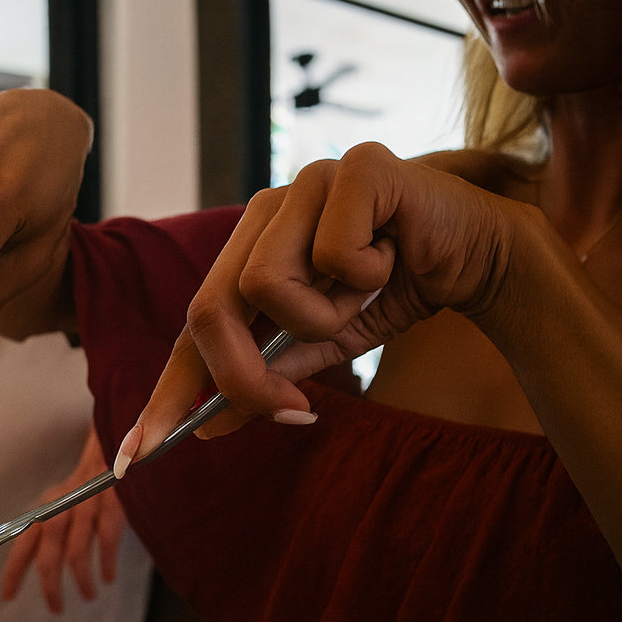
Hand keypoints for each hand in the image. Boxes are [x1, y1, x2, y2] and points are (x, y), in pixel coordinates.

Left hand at [1, 431, 125, 613]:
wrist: (116, 448)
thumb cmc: (86, 487)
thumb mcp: (61, 505)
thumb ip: (49, 531)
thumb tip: (41, 569)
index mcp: (44, 509)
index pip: (22, 544)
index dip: (13, 572)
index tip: (8, 597)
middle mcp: (60, 507)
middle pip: (48, 556)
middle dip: (50, 587)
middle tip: (56, 609)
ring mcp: (87, 505)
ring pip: (77, 553)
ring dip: (82, 581)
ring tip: (87, 596)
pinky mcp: (113, 504)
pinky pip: (107, 541)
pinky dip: (107, 564)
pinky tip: (108, 577)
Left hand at [116, 142, 518, 472]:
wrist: (482, 255)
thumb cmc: (394, 292)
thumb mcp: (320, 346)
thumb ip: (265, 378)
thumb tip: (204, 429)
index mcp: (246, 248)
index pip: (192, 325)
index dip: (165, 393)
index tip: (138, 455)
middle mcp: (263, 210)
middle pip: (210, 308)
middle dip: (245, 376)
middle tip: (295, 410)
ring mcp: (304, 181)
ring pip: (266, 284)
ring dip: (325, 315)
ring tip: (365, 294)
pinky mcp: (355, 166)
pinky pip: (332, 251)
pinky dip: (368, 275)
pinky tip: (394, 256)